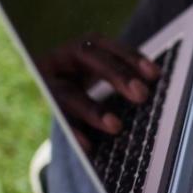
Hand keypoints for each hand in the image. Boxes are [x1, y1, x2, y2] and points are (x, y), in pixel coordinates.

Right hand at [36, 34, 159, 150]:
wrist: (36, 96)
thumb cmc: (77, 86)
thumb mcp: (94, 76)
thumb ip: (119, 78)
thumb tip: (155, 87)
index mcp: (80, 48)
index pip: (106, 46)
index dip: (130, 57)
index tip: (155, 74)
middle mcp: (60, 59)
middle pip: (89, 59)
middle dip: (117, 75)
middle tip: (141, 94)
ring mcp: (43, 82)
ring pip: (68, 93)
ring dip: (93, 109)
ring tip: (116, 126)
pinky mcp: (37, 107)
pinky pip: (55, 120)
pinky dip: (72, 131)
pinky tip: (87, 146)